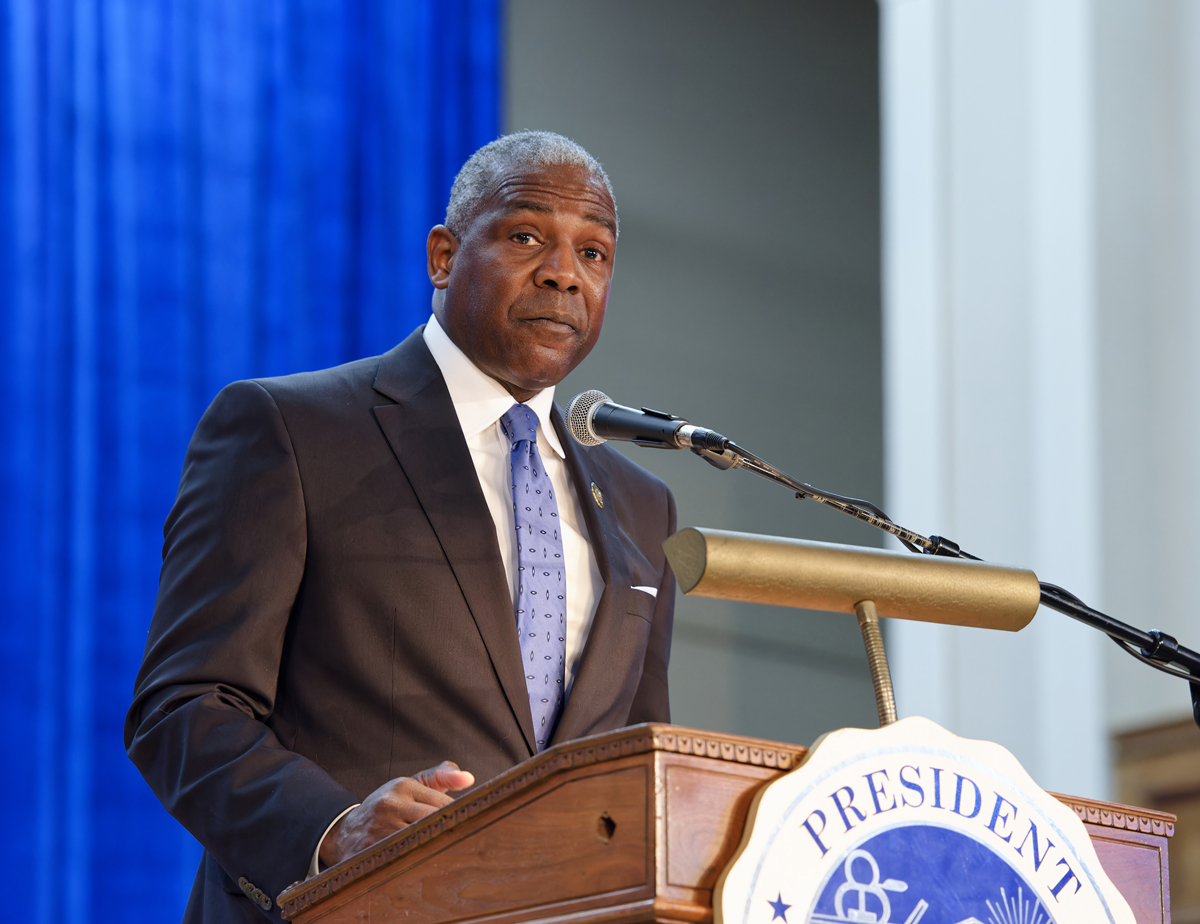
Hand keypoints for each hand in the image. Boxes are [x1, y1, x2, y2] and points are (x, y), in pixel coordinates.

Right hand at [319, 761, 474, 867]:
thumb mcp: (412, 785)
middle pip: (434, 822)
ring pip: (420, 842)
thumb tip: (468, 778)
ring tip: (446, 854)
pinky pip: (403, 860)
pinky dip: (417, 863)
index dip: (458, 817)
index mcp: (402, 785)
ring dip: (435, 849)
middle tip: (463, 843)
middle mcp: (390, 804)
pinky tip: (423, 863)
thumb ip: (442, 776)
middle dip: (450, 832)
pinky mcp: (371, 852)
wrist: (345, 832)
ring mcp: (379, 829)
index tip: (467, 825)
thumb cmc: (389, 807)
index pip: (443, 803)